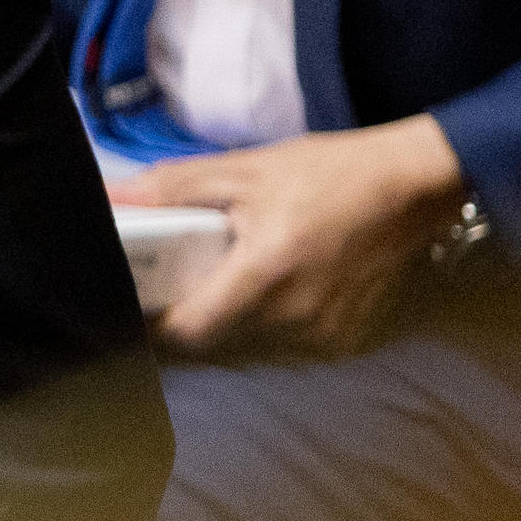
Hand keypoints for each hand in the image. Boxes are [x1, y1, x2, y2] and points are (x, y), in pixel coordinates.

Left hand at [122, 114, 469, 358]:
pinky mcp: (345, 342)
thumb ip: (171, 188)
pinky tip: (264, 293)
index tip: (135, 303)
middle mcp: (296, 318)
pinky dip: (265, 328)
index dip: (153, 325)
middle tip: (169, 288)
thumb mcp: (244, 170)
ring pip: (249, 350)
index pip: (189, 332)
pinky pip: (285, 348)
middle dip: (186, 322)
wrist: (412, 185)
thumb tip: (108, 197)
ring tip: (217, 285)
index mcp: (266, 276)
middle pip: (215, 344)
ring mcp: (325, 337)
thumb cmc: (328, 172)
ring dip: (226, 326)